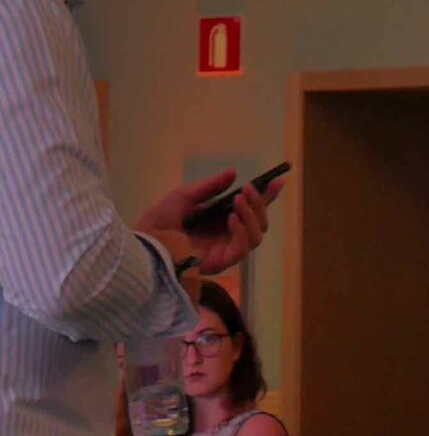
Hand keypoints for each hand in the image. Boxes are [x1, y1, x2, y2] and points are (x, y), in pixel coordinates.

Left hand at [134, 168, 284, 274]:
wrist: (143, 245)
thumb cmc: (158, 222)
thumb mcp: (184, 197)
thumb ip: (209, 187)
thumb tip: (232, 173)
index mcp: (220, 221)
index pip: (250, 210)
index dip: (266, 197)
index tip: (278, 181)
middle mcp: (227, 236)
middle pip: (260, 223)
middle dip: (259, 204)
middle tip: (248, 190)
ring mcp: (226, 250)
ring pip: (257, 236)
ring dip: (252, 216)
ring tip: (239, 201)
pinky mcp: (222, 263)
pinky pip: (243, 248)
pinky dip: (242, 231)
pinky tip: (231, 219)